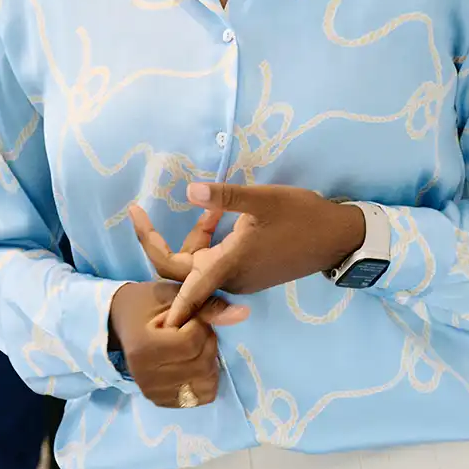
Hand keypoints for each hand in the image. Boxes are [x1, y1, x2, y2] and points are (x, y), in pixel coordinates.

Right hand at [108, 280, 248, 407]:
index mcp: (145, 347)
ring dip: (208, 363)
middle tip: (196, 332)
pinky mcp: (158, 400)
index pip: (192, 342)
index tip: (191, 319)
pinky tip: (193, 364)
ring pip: (202, 385)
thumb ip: (208, 306)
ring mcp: (150, 392)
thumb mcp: (176, 295)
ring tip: (194, 348)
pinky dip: (203, 380)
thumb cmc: (150, 304)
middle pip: (200, 365)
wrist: (122, 320)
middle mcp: (144, 375)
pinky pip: (196, 399)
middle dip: (208, 345)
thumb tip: (244, 314)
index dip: (201, 327)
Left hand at [130, 184, 366, 327]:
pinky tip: (221, 216)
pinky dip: (210, 242)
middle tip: (143, 213)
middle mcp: (231, 277)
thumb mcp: (265, 200)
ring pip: (200, 265)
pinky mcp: (251, 274)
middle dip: (163, 241)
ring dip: (195, 237)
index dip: (151, 253)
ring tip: (211, 205)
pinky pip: (216, 263)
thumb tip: (190, 190)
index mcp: (230, 263)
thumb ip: (227, 196)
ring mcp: (241, 278)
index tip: (131, 231)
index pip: (179, 277)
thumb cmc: (303, 217)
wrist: (338, 237)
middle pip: (181, 270)